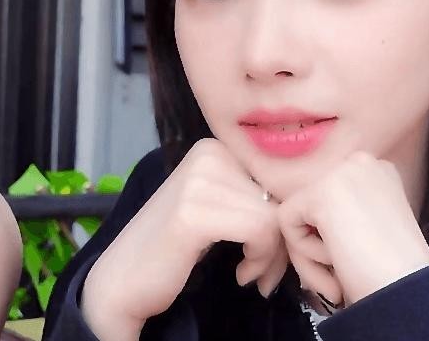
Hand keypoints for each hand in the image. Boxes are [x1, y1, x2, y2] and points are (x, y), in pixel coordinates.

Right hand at [81, 139, 287, 339]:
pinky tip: (241, 274)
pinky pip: (260, 229)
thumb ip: (253, 195)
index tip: (271, 251)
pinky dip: (259, 258)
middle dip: (279, 240)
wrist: (121, 281)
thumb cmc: (177, 247)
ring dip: (271, 255)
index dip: (282, 216)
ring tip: (251, 273)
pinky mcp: (194, 213)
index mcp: (214, 147)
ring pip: (274, 215)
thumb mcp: (219, 207)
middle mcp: (207, 153)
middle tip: (263, 270)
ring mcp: (198, 180)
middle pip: (278, 195)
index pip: (276, 176)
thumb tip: (307, 198)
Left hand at [278, 151, 428, 307]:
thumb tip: (303, 215)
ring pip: (297, 212)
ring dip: (311, 253)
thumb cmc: (393, 273)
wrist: (408, 289)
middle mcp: (360, 161)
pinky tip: (336, 262)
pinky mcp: (320, 191)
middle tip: (340, 277)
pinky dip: (303, 254)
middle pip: (311, 202)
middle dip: (317, 245)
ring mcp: (340, 172)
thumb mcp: (372, 226)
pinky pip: (286, 222)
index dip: (331, 236)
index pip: (328, 197)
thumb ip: (345, 212)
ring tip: (342, 272)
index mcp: (377, 169)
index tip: (352, 262)